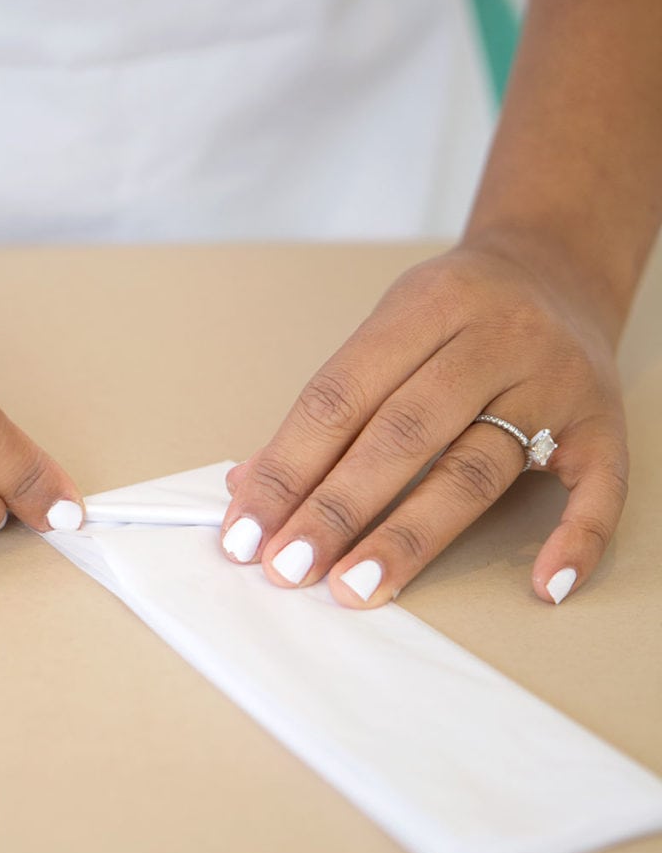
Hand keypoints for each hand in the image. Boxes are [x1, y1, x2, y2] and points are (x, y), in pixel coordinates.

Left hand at [220, 239, 629, 606]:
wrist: (558, 265)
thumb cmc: (457, 313)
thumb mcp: (389, 327)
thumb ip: (331, 405)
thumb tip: (250, 486)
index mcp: (430, 305)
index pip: (342, 396)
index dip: (288, 467)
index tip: (246, 532)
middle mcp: (497, 339)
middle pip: (404, 434)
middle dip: (336, 508)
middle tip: (288, 566)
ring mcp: (556, 382)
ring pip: (477, 468)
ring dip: (411, 535)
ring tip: (355, 587)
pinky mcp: (605, 422)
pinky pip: (599, 488)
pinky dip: (576, 539)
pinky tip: (543, 587)